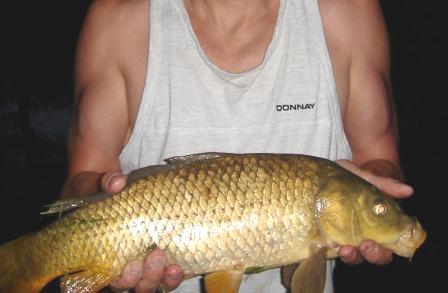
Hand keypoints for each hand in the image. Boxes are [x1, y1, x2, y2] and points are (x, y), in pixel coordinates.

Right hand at [98, 172, 183, 291]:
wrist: (113, 187)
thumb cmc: (96, 190)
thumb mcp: (95, 184)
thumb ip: (105, 183)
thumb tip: (117, 182)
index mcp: (100, 255)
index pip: (107, 281)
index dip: (120, 280)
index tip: (128, 266)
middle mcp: (121, 265)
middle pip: (133, 286)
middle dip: (145, 278)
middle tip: (153, 256)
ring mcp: (142, 263)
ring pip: (151, 284)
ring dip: (161, 279)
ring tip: (170, 266)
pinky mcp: (159, 256)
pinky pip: (166, 274)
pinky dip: (173, 275)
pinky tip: (178, 267)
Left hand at [336, 159, 413, 264]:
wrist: (330, 170)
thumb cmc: (353, 177)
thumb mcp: (367, 178)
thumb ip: (385, 185)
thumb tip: (408, 190)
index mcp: (379, 227)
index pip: (386, 249)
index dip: (382, 252)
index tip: (375, 244)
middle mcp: (363, 235)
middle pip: (370, 256)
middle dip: (369, 255)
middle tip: (362, 246)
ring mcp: (344, 235)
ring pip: (351, 256)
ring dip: (350, 256)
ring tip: (343, 249)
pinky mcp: (326, 233)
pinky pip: (329, 248)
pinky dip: (329, 248)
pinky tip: (327, 244)